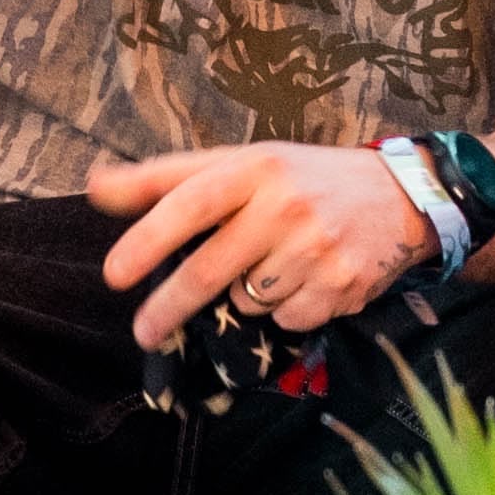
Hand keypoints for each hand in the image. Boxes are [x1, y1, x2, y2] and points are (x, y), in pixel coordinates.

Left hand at [88, 137, 437, 353]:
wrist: (399, 197)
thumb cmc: (304, 178)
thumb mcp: (242, 163)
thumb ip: (167, 177)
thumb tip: (95, 186)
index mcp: (257, 168)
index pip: (190, 204)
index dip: (148, 241)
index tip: (114, 275)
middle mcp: (286, 206)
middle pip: (210, 269)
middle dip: (168, 307)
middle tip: (144, 331)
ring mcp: (318, 249)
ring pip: (248, 300)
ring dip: (244, 296)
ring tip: (270, 266)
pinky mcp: (341, 286)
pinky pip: (285, 319)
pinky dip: (283, 310)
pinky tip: (303, 280)